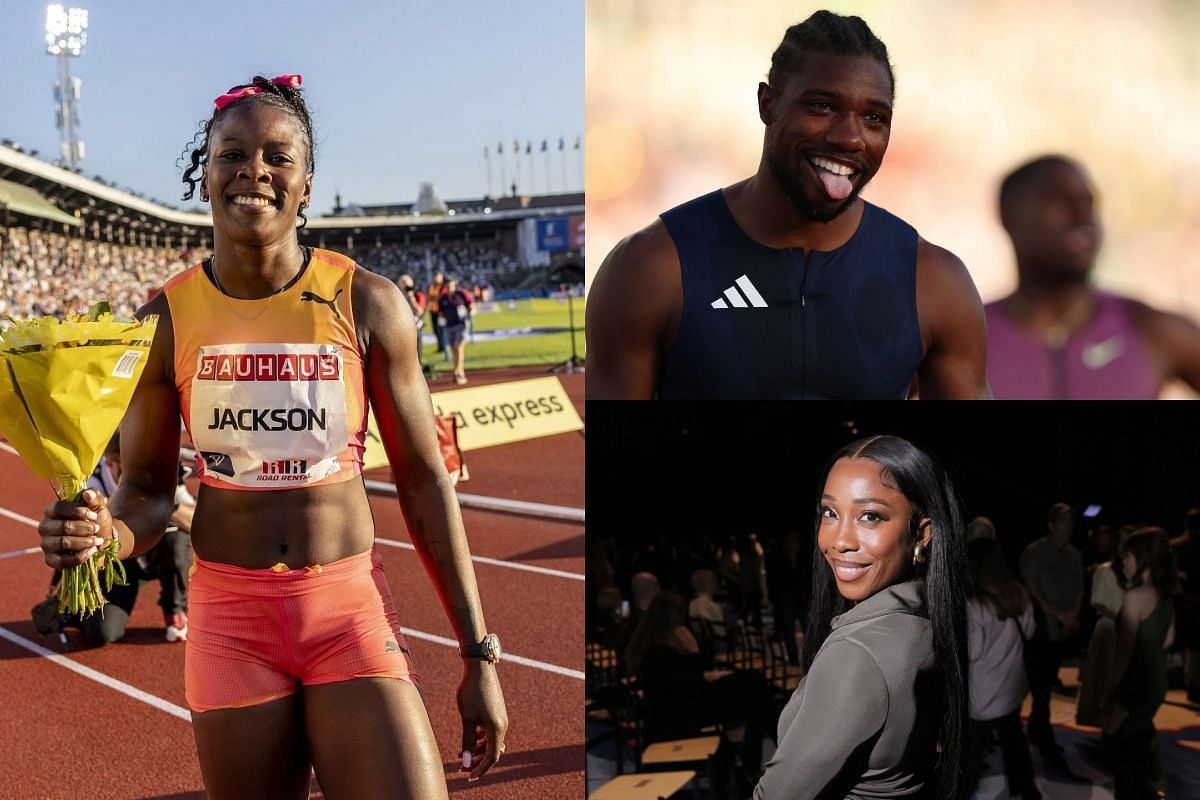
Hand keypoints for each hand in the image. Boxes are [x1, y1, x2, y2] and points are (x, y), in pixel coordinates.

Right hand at [38, 489, 112, 568]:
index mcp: (52, 511)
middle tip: (96, 529)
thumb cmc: (96, 521)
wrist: (102, 541)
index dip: (78, 512)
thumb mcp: (98, 507)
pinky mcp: (50, 560)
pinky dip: (80, 556)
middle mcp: (45, 527)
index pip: (58, 508)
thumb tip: (87, 494)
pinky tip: (92, 551)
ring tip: (98, 540)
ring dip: (85, 542)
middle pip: (63, 527)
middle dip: (85, 528)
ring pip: (64, 543)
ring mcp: (46, 544)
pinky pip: (62, 561)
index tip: (94, 516)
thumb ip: (94, 497)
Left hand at [457, 661, 507, 780]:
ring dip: (477, 749)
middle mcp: (502, 724)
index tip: (468, 776)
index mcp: (497, 728)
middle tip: (461, 767)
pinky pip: (491, 731)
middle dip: (477, 761)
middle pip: (492, 751)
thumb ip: (466, 741)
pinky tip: (469, 736)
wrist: (480, 667)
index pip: (492, 757)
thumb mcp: (466, 718)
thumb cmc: (472, 691)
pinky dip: (480, 738)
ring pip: (491, 741)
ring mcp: (501, 717)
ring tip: (460, 754)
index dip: (481, 769)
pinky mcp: (497, 711)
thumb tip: (465, 763)